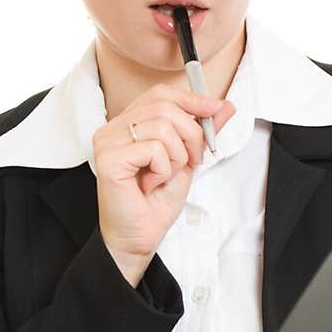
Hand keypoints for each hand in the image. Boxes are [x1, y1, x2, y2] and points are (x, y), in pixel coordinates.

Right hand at [93, 84, 235, 261]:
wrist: (140, 237)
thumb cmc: (155, 202)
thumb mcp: (186, 160)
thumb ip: (201, 132)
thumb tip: (224, 106)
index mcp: (127, 124)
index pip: (159, 94)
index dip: (190, 98)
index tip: (215, 108)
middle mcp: (112, 129)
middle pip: (164, 107)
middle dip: (190, 133)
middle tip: (192, 160)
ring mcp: (107, 143)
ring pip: (161, 126)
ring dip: (176, 156)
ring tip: (164, 176)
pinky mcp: (108, 160)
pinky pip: (152, 148)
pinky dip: (163, 169)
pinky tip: (151, 184)